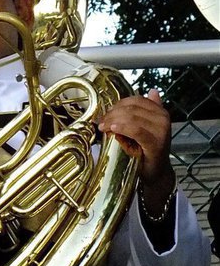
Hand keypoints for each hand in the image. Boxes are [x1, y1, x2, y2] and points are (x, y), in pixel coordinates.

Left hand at [99, 89, 174, 216]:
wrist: (155, 174)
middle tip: (101, 122)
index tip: (105, 114)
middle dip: (112, 113)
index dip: (117, 105)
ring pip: (132, 117)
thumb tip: (151, 91)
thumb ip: (145, 111)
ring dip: (113, 120)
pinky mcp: (156, 143)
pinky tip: (112, 129)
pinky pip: (136, 130)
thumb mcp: (144, 128)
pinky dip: (122, 127)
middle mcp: (163, 118)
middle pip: (131, 108)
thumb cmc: (146, 151)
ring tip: (103, 127)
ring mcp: (161, 130)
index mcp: (160, 112)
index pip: (135, 100)